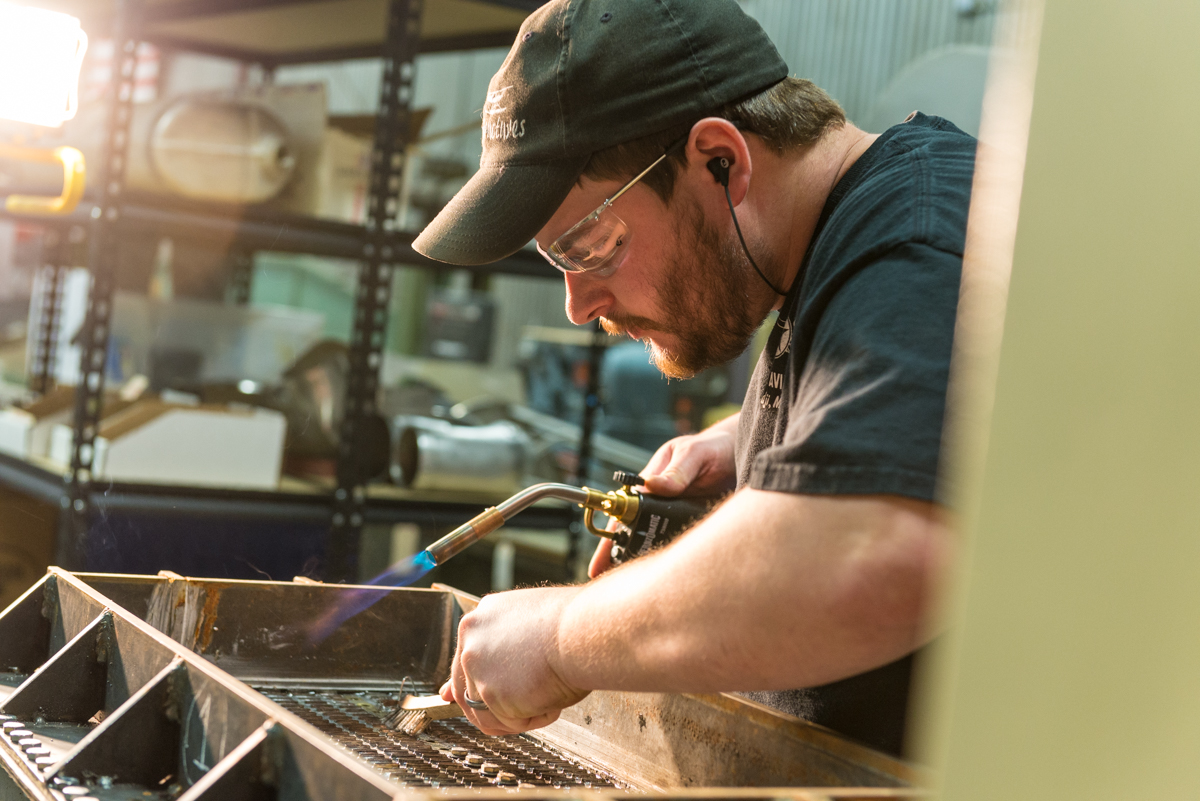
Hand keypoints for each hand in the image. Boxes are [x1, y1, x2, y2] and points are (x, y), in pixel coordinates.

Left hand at [439, 586, 589, 734]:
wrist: (584, 630)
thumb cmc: (572, 627)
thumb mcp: (530, 628)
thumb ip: (504, 648)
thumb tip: (477, 683)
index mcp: (481, 618)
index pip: (466, 662)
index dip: (481, 685)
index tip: (491, 697)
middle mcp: (470, 639)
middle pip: (468, 691)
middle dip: (497, 707)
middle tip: (526, 707)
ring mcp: (475, 666)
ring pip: (489, 713)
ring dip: (520, 714)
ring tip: (549, 695)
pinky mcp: (489, 693)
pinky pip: (508, 723)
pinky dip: (532, 719)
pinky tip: (552, 701)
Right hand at [589, 424, 737, 577]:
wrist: (743, 453)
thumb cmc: (713, 449)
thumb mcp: (695, 454)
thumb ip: (678, 471)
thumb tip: (653, 485)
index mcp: (650, 485)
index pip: (622, 515)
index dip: (609, 539)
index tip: (599, 563)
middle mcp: (659, 504)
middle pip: (633, 537)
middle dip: (619, 561)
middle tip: (610, 586)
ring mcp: (676, 518)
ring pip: (655, 546)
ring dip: (646, 565)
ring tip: (637, 593)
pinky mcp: (695, 528)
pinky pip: (680, 549)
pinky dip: (672, 565)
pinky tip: (672, 584)